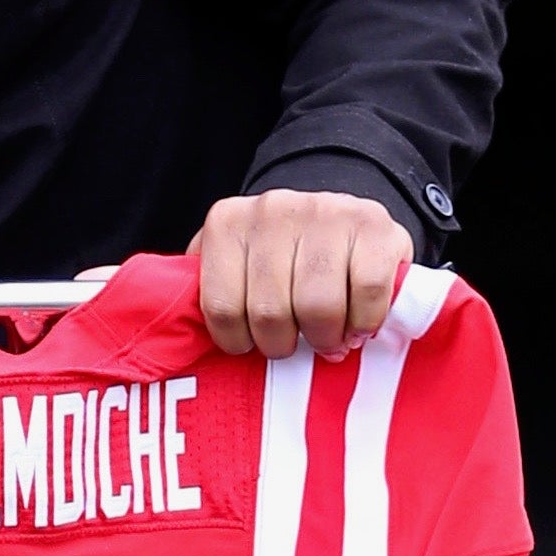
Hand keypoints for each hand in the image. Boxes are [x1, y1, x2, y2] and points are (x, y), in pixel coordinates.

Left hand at [190, 189, 413, 361]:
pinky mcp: (375, 226)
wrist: (337, 215)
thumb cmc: (277, 255)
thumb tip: (180, 335)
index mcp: (227, 222)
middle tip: (295, 344)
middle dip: (283, 344)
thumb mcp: (232, 263)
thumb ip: (207, 291)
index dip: (238, 342)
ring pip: (319, 307)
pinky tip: (356, 323)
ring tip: (326, 338)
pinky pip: (368, 294)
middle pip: (271, 312)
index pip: (220, 307)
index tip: (251, 346)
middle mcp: (273, 209)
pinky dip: (364, 322)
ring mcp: (326, 212)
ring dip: (325, 338)